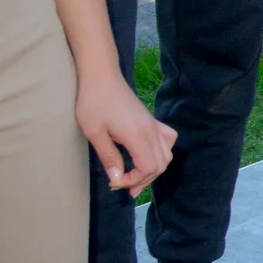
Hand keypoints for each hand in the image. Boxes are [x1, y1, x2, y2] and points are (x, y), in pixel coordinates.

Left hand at [76, 73, 174, 194]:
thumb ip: (109, 157)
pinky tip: (148, 155)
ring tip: (135, 177)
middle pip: (161, 164)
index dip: (134, 180)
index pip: (149, 167)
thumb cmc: (94, 103)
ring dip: (153, 169)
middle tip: (122, 185)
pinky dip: (162, 153)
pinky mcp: (152, 121)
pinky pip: (168, 140)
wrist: (101, 78)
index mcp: (138, 136)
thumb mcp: (95, 133)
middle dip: (143, 179)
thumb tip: (117, 178)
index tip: (115, 181)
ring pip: (167, 154)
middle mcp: (152, 132)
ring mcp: (154, 126)